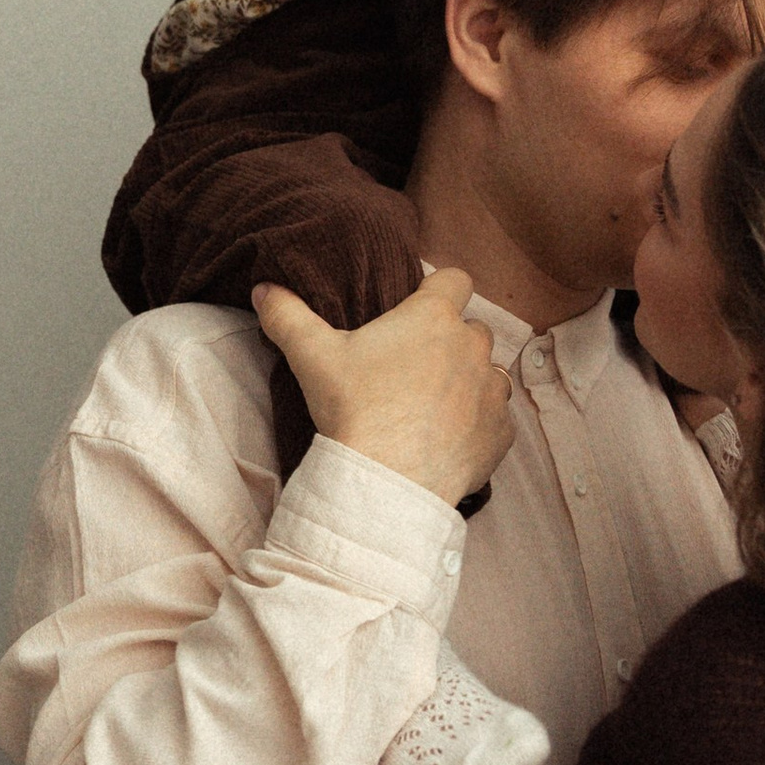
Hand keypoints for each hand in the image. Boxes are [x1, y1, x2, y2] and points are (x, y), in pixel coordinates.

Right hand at [252, 270, 513, 503]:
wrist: (385, 484)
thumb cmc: (353, 411)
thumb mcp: (312, 357)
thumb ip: (287, 316)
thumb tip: (263, 289)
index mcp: (434, 317)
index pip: (455, 280)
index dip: (438, 292)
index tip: (417, 312)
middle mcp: (472, 347)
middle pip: (470, 329)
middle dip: (449, 343)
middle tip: (412, 369)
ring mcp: (492, 391)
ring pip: (488, 373)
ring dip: (468, 383)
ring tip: (432, 407)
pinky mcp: (501, 434)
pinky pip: (497, 420)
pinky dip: (478, 426)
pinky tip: (446, 439)